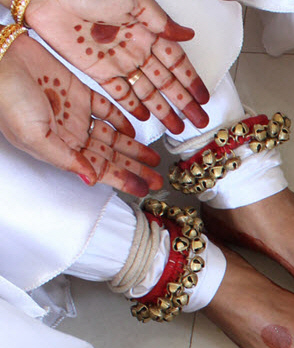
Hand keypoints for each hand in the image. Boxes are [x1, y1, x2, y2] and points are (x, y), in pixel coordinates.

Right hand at [0, 33, 160, 194]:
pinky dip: (120, 119)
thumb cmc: (6, 97)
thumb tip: (91, 179)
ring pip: (112, 136)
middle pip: (110, 156)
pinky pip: (105, 109)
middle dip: (134, 169)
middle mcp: (70, 135)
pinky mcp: (78, 92)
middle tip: (158, 178)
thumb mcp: (34, 136)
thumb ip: (65, 159)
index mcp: (59, 149)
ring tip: (154, 159)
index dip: (122, 180)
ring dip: (133, 148)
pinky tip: (134, 130)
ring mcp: (75, 114)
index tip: (144, 189)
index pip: (98, 170)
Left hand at [20, 0, 209, 132]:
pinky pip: (119, 93)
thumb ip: (161, 22)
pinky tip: (145, 118)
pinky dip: (132, 106)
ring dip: (163, 110)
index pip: (176, 61)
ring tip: (177, 128)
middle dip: (183, 102)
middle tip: (198, 121)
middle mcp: (134, 47)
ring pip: (146, 91)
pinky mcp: (98, 70)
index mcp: (146, 29)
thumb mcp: (133, 0)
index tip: (204, 98)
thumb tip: (187, 35)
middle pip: (165, 81)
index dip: (191, 80)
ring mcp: (117, 60)